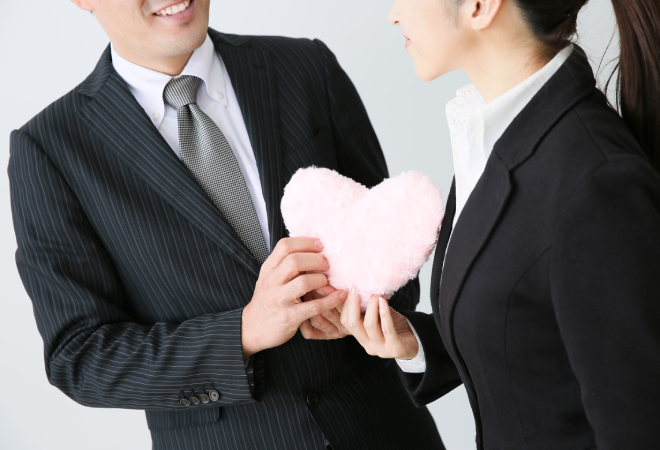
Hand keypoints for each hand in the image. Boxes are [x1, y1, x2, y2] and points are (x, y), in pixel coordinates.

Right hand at [242, 237, 347, 357]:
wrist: (253, 328)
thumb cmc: (267, 301)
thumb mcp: (269, 278)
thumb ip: (285, 264)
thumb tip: (311, 249)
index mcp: (268, 269)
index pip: (285, 246)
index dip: (306, 242)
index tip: (320, 245)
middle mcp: (271, 282)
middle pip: (295, 260)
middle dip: (316, 260)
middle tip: (327, 264)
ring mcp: (279, 300)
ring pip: (304, 282)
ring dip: (321, 280)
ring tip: (327, 282)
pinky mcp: (288, 317)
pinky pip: (314, 306)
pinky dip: (331, 300)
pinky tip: (340, 296)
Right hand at [340, 292, 418, 359]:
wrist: (416, 343)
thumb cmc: (396, 327)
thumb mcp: (379, 317)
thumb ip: (368, 308)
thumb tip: (358, 289)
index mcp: (362, 338)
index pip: (346, 322)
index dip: (345, 305)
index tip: (350, 289)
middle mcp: (368, 345)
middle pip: (353, 324)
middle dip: (353, 304)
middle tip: (356, 289)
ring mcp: (381, 349)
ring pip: (369, 326)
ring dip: (371, 307)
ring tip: (375, 295)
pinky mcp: (394, 349)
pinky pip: (387, 329)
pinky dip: (385, 313)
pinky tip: (384, 302)